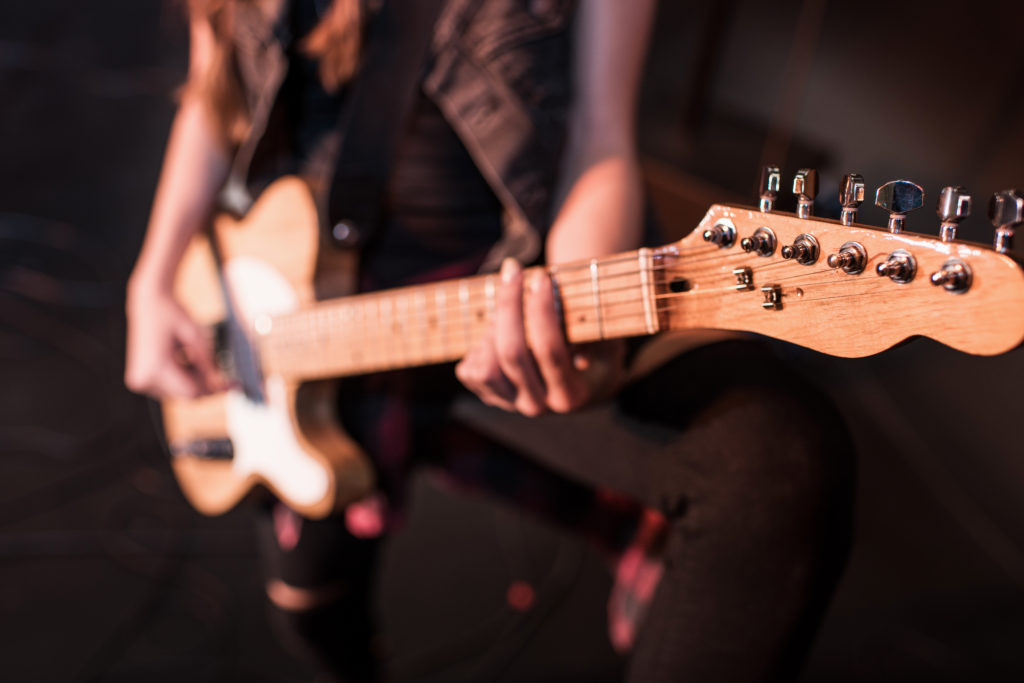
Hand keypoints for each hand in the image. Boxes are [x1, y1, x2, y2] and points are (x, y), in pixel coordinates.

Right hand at [124, 282, 229, 397]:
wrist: (149, 302)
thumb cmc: (172, 314)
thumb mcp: (196, 336)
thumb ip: (208, 362)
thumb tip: (222, 384)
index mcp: (156, 367)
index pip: (192, 391)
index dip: (214, 388)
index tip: (232, 385)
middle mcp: (144, 377)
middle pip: (186, 395)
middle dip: (205, 383)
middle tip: (223, 373)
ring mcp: (140, 380)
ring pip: (179, 392)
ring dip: (193, 379)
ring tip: (192, 354)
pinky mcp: (140, 378)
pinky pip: (170, 387)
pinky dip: (182, 377)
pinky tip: (183, 357)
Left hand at [456, 258, 625, 415]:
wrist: (575, 384)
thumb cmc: (595, 355)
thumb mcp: (609, 347)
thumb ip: (600, 337)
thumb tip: (578, 335)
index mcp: (569, 396)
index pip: (551, 351)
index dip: (543, 311)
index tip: (542, 277)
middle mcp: (538, 407)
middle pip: (512, 353)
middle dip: (510, 305)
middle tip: (514, 270)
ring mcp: (509, 404)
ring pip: (487, 363)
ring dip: (495, 328)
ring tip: (510, 309)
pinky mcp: (488, 396)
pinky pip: (470, 369)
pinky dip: (481, 344)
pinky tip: (500, 331)